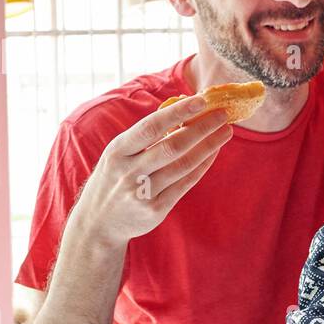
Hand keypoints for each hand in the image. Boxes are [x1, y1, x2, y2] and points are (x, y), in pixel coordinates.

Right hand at [73, 94, 233, 248]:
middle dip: (201, 128)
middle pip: (172, 146)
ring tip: (225, 132)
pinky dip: (202, 166)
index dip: (178, 113)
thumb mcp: (119, 154)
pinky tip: (214, 153)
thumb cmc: (114, 178)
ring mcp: (142, 193)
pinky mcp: (155, 210)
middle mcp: (128, 171)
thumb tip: (181, 108)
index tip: (201, 100)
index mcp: (118, 150)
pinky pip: (185, 184)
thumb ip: (145, 136)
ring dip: (208, 146)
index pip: (151, 127)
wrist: (98, 222)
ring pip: (183, 165)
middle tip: (222, 114)